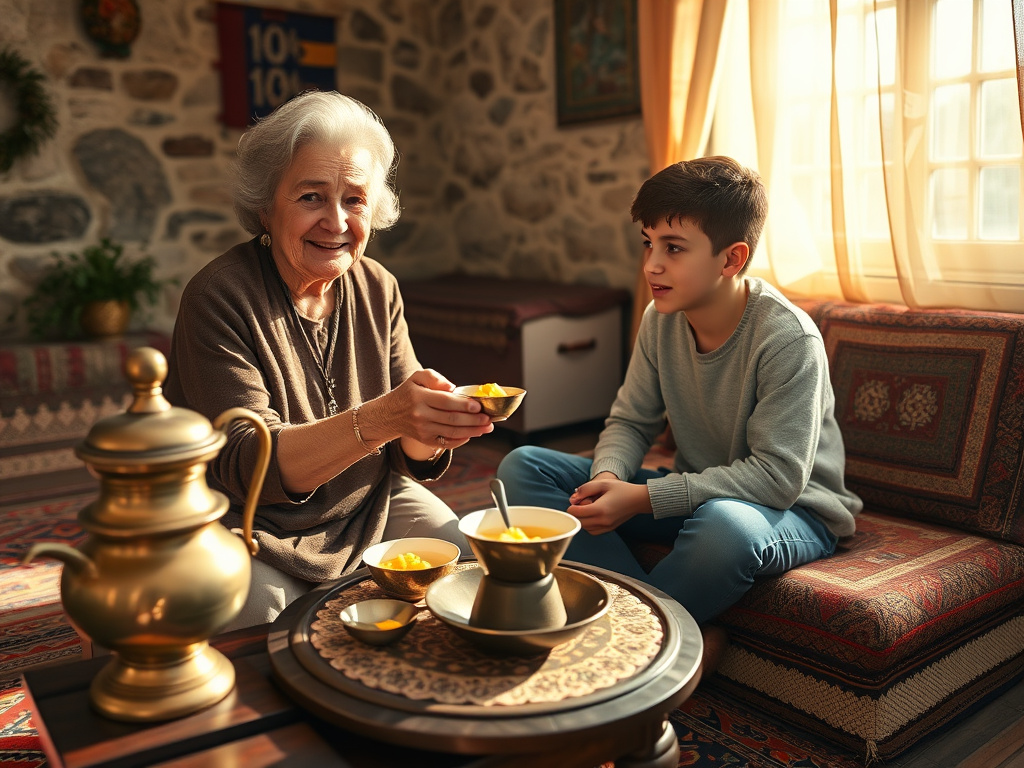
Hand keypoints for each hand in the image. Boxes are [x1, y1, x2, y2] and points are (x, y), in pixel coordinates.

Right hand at [376, 369, 492, 457]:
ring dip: (472, 431)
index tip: (479, 406)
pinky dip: (460, 440)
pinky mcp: (424, 440)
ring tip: (486, 427)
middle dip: (473, 420)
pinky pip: (445, 443)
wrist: (388, 415)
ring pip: (452, 432)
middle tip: (489, 419)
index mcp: (419, 397)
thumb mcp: (417, 378)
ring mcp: (422, 430)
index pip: (445, 401)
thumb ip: (434, 377)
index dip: (464, 404)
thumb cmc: (408, 393)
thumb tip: (452, 387)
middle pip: (452, 419)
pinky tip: (472, 434)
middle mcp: (420, 415)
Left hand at [567, 474, 651, 534]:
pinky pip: (592, 531)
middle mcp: (602, 521)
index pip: (575, 513)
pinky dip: (588, 524)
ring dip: (582, 519)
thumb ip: (585, 489)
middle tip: (582, 503)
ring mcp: (606, 527)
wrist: (639, 499)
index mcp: (600, 509)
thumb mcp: (602, 483)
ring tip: (589, 508)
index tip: (577, 499)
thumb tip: (572, 499)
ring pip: (584, 528)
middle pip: (578, 522)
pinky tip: (593, 514)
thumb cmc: (621, 489)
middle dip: (576, 513)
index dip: (572, 506)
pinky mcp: (609, 529)